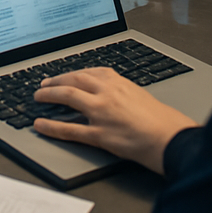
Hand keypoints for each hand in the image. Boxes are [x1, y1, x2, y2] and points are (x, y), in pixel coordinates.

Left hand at [32, 67, 196, 173]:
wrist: (173, 139)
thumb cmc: (161, 120)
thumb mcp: (137, 93)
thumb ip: (117, 89)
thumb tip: (103, 89)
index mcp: (115, 81)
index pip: (84, 72)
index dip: (68, 74)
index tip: (59, 76)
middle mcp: (106, 93)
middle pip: (72, 80)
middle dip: (54, 81)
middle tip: (43, 85)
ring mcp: (101, 113)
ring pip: (67, 97)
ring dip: (48, 96)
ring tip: (38, 97)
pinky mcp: (100, 134)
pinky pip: (70, 129)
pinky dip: (52, 126)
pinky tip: (41, 125)